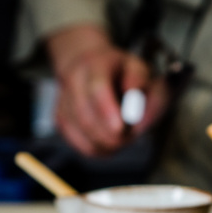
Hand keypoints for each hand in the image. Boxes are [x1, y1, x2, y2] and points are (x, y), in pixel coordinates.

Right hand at [47, 25, 169, 155]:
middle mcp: (75, 78)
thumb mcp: (150, 77)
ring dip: (105, 143)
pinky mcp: (61, 117)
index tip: (120, 128)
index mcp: (98, 63)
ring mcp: (64, 98)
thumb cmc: (128, 74)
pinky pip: (77, 141)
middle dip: (110, 134)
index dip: (107, 110)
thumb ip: (148, 96)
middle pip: (84, 113)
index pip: (97, 87)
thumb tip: (137, 120)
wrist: (97, 66)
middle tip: (131, 137)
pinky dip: (97, 149)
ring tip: (123, 137)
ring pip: (80, 131)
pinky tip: (110, 144)